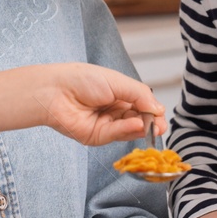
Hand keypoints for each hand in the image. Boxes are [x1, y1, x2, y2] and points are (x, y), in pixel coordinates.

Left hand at [34, 64, 165, 147]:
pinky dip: (128, 130)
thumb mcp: (118, 82)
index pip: (143, 106)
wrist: (55, 91)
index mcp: (120, 94)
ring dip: (141, 128)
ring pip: (130, 130)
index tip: (160, 115)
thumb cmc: (82, 80)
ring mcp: (106, 125)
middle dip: (151, 124)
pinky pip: (116, 135)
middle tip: (160, 127)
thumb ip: (140, 95)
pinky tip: (136, 124)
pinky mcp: (97, 137)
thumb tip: (159, 109)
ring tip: (150, 124)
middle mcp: (115, 111)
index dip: (153, 111)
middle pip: (140, 121)